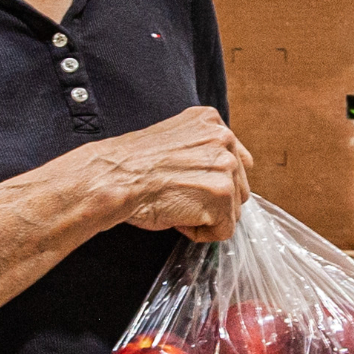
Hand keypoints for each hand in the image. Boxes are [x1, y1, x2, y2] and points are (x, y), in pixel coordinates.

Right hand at [74, 105, 250, 239]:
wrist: (114, 177)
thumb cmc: (133, 165)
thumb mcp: (173, 139)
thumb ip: (201, 149)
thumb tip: (218, 174)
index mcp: (212, 121)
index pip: (237, 161)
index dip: (213, 181)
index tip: (190, 185)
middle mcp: (224, 138)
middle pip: (239, 186)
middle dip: (213, 200)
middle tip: (179, 196)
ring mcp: (225, 166)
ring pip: (233, 210)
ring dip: (206, 216)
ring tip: (176, 204)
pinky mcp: (221, 194)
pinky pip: (224, 230)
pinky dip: (200, 232)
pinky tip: (177, 216)